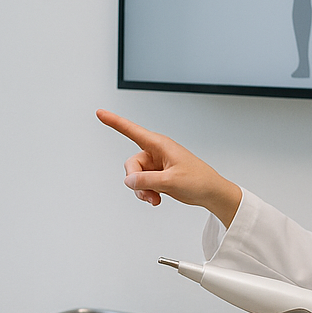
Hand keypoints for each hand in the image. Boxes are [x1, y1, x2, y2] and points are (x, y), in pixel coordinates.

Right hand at [96, 109, 242, 225]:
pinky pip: (142, 183)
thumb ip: (147, 180)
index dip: (114, 121)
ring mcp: (156, 165)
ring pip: (135, 177)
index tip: (100, 113)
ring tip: (155, 197)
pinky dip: (146, 193)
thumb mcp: (171, 181)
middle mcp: (156, 152)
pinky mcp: (157, 176)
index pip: (132, 130)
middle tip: (147, 192)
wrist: (210, 192)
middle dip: (136, 181)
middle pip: (131, 164)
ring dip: (142, 190)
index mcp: (160, 145)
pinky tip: (156, 199)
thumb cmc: (199, 180)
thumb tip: (128, 180)